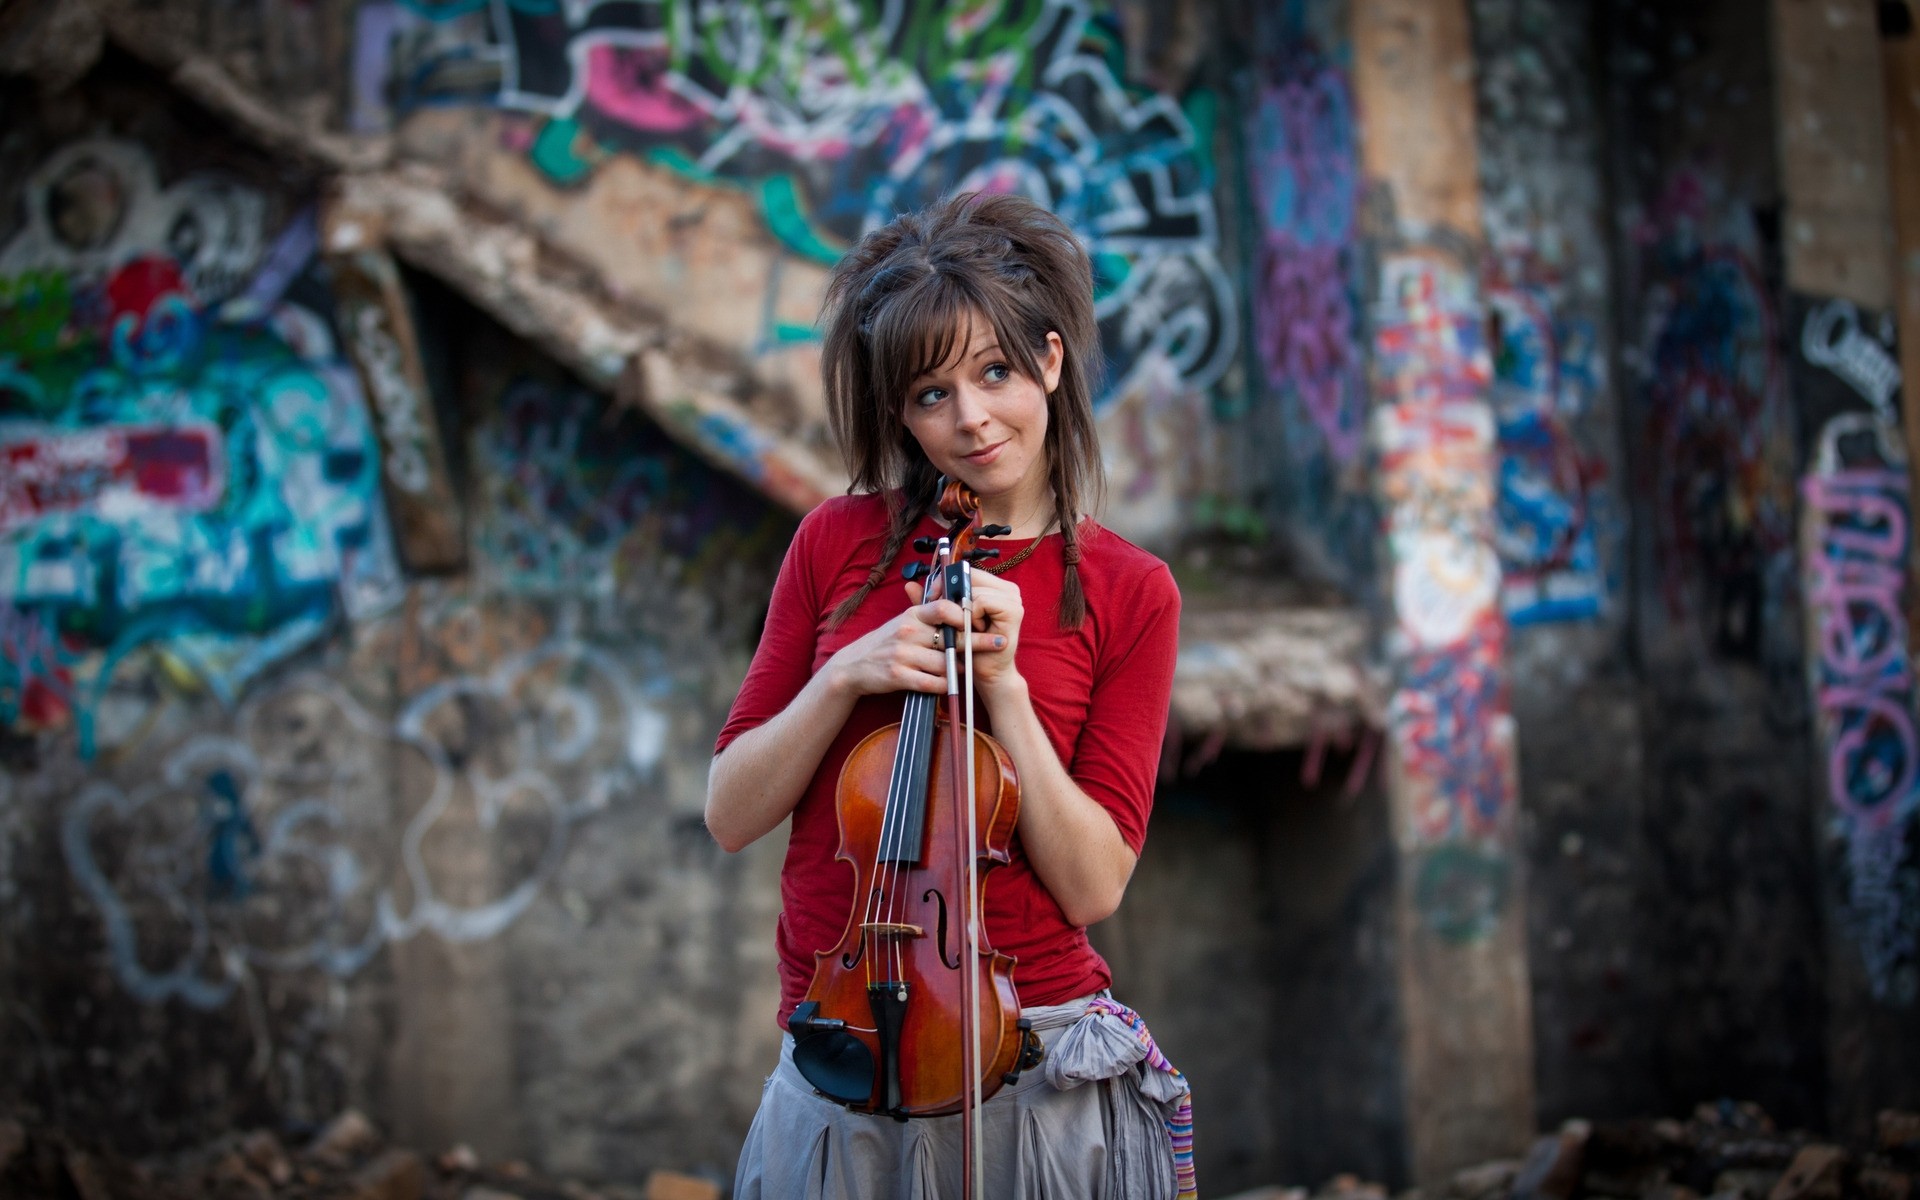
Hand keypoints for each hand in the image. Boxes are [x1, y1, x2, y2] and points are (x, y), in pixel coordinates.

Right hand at [823, 584, 1007, 697]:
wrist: (853, 666)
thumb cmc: (885, 643)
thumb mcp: (903, 621)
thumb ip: (928, 612)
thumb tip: (959, 601)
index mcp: (912, 615)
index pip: (943, 607)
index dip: (964, 613)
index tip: (980, 619)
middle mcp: (908, 632)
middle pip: (951, 638)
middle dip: (978, 642)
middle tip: (999, 642)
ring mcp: (903, 654)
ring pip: (944, 663)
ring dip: (957, 669)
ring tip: (963, 669)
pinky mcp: (898, 676)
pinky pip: (932, 682)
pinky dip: (943, 685)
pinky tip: (947, 684)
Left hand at [942, 569, 1025, 699]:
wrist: (987, 673)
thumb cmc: (968, 648)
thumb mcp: (947, 621)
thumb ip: (932, 603)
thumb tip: (908, 585)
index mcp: (995, 587)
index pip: (967, 571)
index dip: (947, 582)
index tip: (932, 597)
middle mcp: (1008, 589)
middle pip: (971, 577)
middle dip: (951, 594)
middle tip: (944, 613)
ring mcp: (1014, 599)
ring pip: (975, 590)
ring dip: (962, 609)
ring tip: (964, 625)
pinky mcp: (1014, 611)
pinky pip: (982, 602)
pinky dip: (972, 615)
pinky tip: (973, 629)